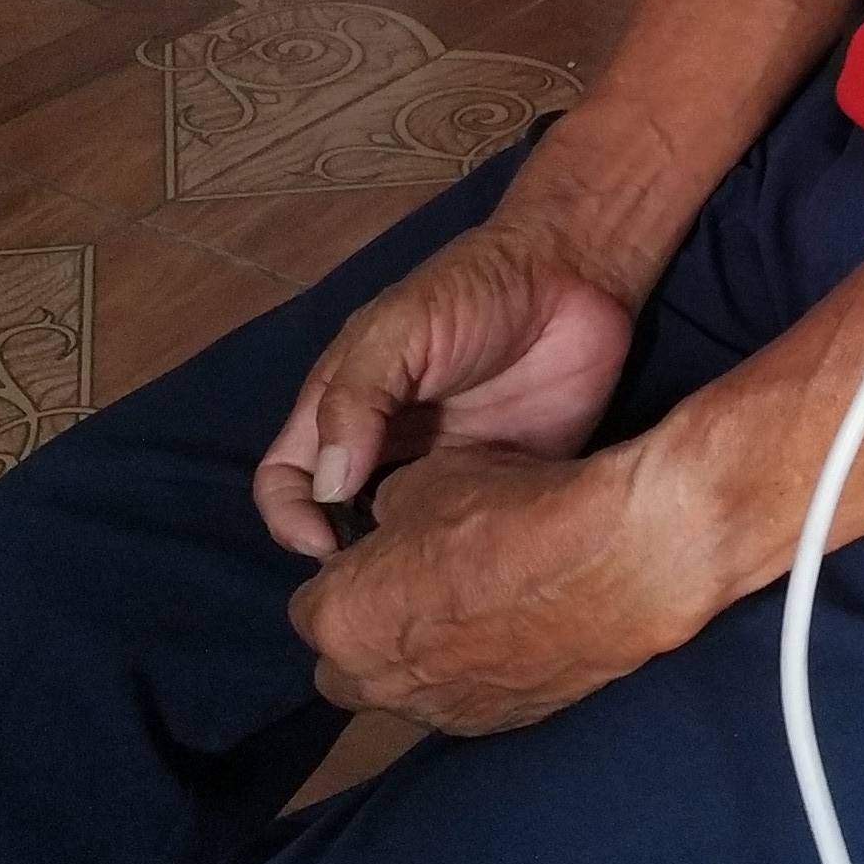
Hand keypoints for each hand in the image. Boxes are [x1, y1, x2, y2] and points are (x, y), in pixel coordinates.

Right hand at [253, 222, 638, 559]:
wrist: (577, 276)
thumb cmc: (474, 290)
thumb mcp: (400, 330)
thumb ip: (357, 399)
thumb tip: (327, 486)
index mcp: (346, 408)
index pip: (286, 478)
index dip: (288, 517)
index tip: (321, 550)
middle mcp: (388, 448)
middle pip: (340, 521)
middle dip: (346, 560)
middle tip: (381, 584)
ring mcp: (445, 469)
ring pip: (404, 540)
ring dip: (406, 567)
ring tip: (427, 587)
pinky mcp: (502, 483)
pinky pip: (473, 536)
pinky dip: (469, 561)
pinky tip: (481, 569)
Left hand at [289, 440, 694, 733]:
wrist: (610, 561)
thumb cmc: (510, 511)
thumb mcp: (424, 479)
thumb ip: (384, 512)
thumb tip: (387, 524)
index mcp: (340, 620)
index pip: (308, 606)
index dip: (341, 575)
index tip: (372, 555)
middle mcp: (376, 682)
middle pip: (342, 666)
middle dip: (362, 631)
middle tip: (408, 586)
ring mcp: (439, 712)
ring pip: (403, 690)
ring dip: (416, 659)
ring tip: (466, 608)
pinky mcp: (497, 724)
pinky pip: (461, 701)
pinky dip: (471, 673)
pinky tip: (507, 630)